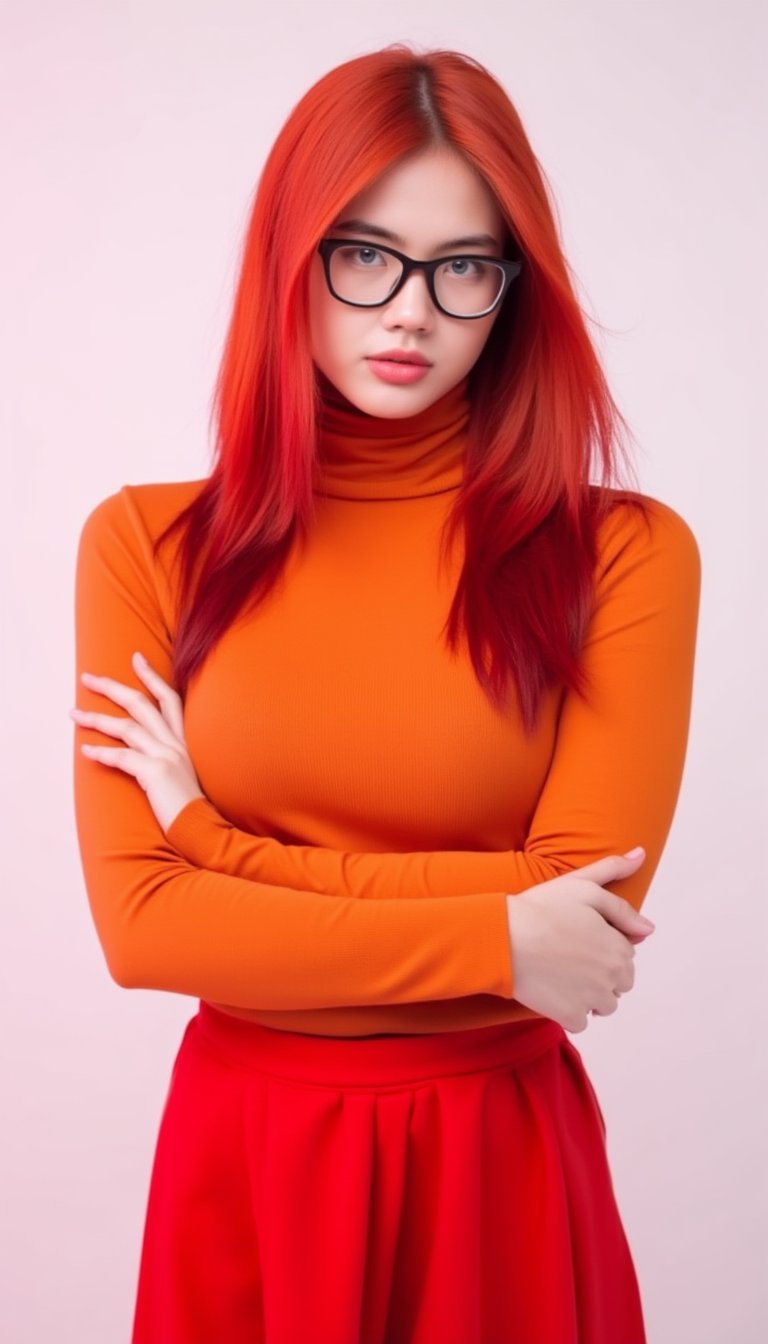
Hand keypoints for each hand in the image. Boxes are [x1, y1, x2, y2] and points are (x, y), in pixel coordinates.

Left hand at [71, 651, 204, 833]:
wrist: (203, 829)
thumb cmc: (190, 806)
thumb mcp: (182, 773)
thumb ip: (166, 756)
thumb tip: (140, 749)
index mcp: (183, 740)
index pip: (169, 698)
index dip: (151, 676)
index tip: (135, 657)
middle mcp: (176, 743)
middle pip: (140, 704)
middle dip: (111, 687)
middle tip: (87, 677)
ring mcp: (167, 755)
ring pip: (126, 727)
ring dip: (96, 719)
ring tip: (73, 714)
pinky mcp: (156, 772)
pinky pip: (122, 757)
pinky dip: (102, 754)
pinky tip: (86, 751)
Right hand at [506, 849, 652, 1033]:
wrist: (503, 937)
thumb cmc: (541, 908)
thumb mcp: (583, 885)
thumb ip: (617, 881)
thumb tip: (644, 877)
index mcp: (619, 947)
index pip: (627, 955)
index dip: (605, 946)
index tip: (580, 939)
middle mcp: (612, 976)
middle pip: (620, 983)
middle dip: (603, 973)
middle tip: (570, 957)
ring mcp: (592, 999)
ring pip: (604, 1006)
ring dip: (590, 996)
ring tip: (562, 975)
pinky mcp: (570, 1016)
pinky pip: (581, 1022)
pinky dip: (569, 1012)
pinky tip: (552, 991)